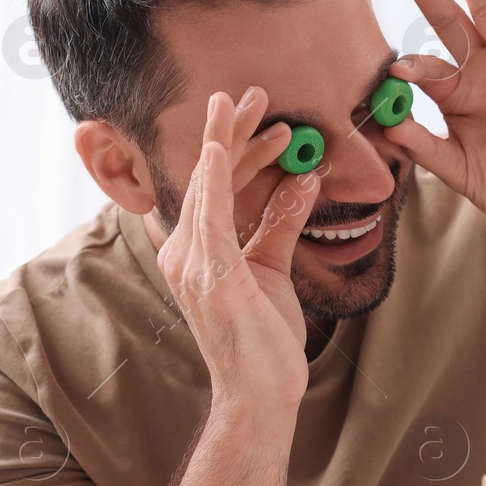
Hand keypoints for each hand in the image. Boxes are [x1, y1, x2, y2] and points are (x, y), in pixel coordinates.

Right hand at [156, 88, 320, 417]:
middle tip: (253, 92)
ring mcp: (191, 263)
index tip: (264, 118)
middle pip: (207, 176)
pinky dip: (214, 178)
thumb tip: (303, 177)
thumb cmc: (263, 338)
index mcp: (195, 250)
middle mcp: (183, 252)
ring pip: (207, 185)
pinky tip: (220, 148)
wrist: (261, 393)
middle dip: (230, 130)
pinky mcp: (209, 274)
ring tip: (241, 101)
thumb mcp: (274, 268)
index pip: (215, 185)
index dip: (236, 147)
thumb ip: (281, 222)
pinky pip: (209, 215)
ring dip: (224, 139)